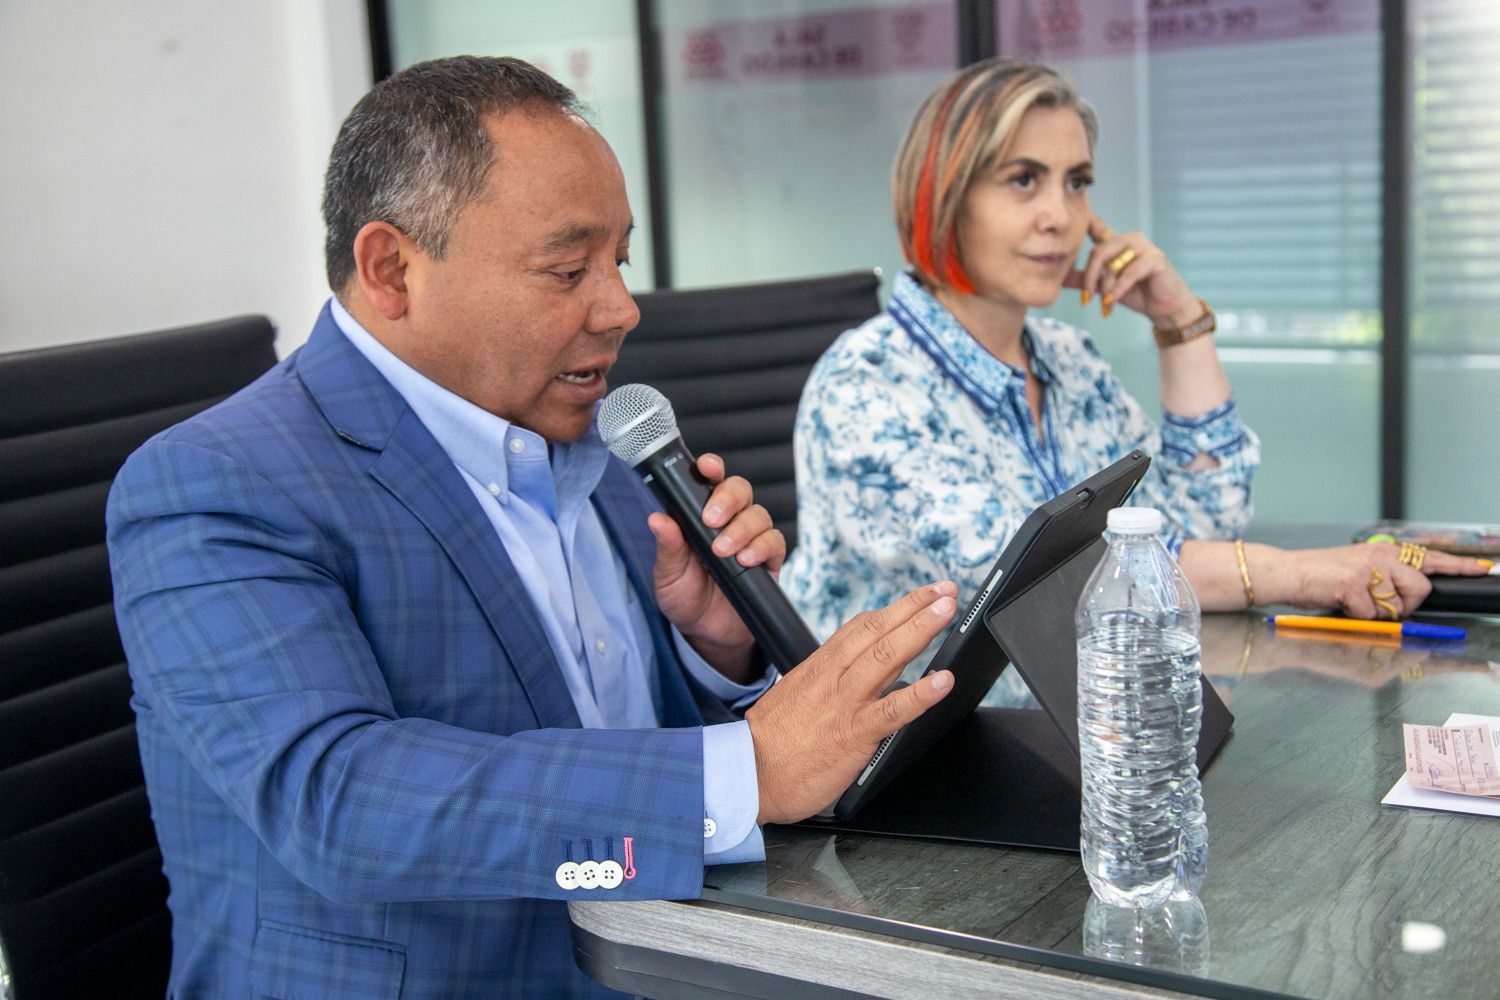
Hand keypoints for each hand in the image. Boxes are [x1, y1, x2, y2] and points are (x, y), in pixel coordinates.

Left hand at [648, 453, 785, 680]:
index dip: (711, 468)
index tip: (706, 467)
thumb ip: (668, 547)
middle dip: (728, 498)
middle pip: (740, 489)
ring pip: (758, 514)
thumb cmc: (685, 598)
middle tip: (711, 520)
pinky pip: (775, 542)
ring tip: (723, 551)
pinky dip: (762, 547)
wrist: (708, 633)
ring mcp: (751, 539)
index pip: (709, 482)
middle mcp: (728, 521)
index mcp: (700, 516)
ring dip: (741, 529)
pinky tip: (746, 560)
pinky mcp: (769, 560)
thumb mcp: (668, 575)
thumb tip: (657, 519)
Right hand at [746, 583, 958, 824]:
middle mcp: (833, 677)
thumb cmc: (770, 742)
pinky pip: (892, 710)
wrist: (748, 774)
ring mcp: (844, 703)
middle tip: (945, 591)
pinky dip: (920, 694)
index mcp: (819, 667)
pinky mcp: (853, 734)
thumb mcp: (795, 695)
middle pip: (877, 630)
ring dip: (920, 631)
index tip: (920, 597)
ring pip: (886, 657)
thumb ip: (826, 683)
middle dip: (914, 607)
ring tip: (946, 613)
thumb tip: (857, 676)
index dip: (895, 609)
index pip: (861, 627)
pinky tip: (942, 681)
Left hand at [1064, 215, 1199, 328]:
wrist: (1163, 308)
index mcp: (1116, 243)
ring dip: (1106, 288)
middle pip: (1099, 252)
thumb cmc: (1136, 294)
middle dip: (1090, 277)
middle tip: (1086, 298)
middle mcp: (1129, 239)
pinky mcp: (1156, 258)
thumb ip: (1084, 280)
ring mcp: (1144, 246)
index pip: (1098, 228)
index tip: (1075, 216)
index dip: (1086, 221)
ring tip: (1105, 304)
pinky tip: (1113, 301)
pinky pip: (1130, 273)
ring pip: (1113, 264)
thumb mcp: (1105, 287)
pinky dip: (1119, 289)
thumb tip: (1059, 277)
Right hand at [1275, 542, 1488, 618]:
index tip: (1484, 568)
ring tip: (1352, 602)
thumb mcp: (1361, 574)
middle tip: (1374, 602)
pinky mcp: (1352, 584)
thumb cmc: (1321, 579)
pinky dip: (1354, 617)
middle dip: (1403, 605)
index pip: (1431, 558)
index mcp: (1387, 552)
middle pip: (1420, 589)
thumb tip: (1409, 606)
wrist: (1286, 573)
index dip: (1460, 566)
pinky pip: (1370, 615)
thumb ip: (1389, 584)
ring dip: (1375, 613)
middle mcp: (1382, 556)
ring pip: (1396, 606)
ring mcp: (1368, 569)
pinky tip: (1339, 604)